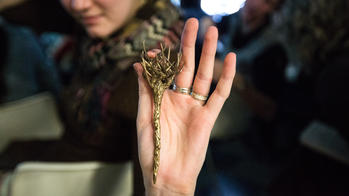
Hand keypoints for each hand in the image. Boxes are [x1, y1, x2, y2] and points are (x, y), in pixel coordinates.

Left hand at [134, 18, 235, 195]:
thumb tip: (138, 66)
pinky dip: (226, 78)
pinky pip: (220, 95)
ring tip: (213, 31)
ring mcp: (195, 106)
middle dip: (190, 44)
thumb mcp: (143, 118)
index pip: (166, 70)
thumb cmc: (152, 150)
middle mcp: (181, 99)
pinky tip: (231, 60)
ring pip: (204, 75)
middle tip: (193, 21)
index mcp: (163, 98)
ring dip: (209, 53)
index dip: (165, 54)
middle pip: (187, 66)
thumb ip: (145, 91)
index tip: (160, 42)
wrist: (166, 175)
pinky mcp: (208, 117)